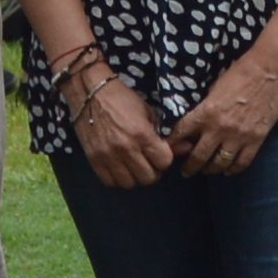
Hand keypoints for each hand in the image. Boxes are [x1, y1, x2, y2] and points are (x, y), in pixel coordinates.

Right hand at [61, 51, 175, 192]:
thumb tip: (187, 148)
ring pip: (129, 184)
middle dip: (153, 171)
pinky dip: (118, 178)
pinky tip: (120, 167)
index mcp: (142, 134)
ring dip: (135, 176)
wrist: (90, 93)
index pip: (164, 162)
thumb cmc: (123, 99)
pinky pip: (110, 182)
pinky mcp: (94, 160)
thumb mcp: (148, 112)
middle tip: (149, 162)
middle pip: (148, 178)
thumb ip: (165, 134)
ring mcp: (108, 156)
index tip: (161, 153)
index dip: (165, 159)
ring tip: (134, 165)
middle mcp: (125, 148)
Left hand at [176, 42, 277, 176]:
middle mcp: (220, 128)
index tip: (169, 150)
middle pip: (199, 156)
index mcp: (206, 112)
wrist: (270, 70)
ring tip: (207, 170)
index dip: (173, 144)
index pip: (182, 133)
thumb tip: (197, 122)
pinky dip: (233, 169)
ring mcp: (239, 136)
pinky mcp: (256, 139)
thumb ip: (205, 108)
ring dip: (211, 169)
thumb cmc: (240, 72)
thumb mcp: (214, 88)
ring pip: (220, 163)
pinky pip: (242, 162)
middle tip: (186, 171)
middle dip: (190, 166)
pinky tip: (228, 170)